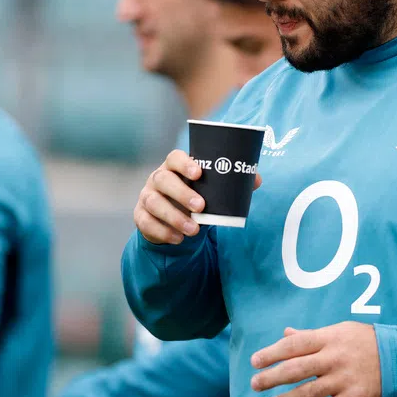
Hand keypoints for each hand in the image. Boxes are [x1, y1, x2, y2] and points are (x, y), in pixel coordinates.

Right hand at [134, 149, 261, 244]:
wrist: (173, 217)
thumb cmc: (195, 195)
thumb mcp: (210, 189)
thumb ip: (230, 183)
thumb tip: (255, 180)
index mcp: (174, 166)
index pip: (174, 157)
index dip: (185, 163)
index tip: (199, 173)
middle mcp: (157, 178)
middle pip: (163, 180)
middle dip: (182, 193)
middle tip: (201, 207)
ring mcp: (146, 197)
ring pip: (155, 203)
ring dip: (175, 217)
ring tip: (194, 230)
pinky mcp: (141, 216)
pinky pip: (146, 223)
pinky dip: (163, 232)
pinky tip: (178, 239)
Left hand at [250, 322, 381, 396]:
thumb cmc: (368, 342)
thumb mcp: (341, 331)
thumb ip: (312, 335)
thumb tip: (286, 334)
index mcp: (330, 338)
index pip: (295, 345)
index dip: (272, 353)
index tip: (255, 361)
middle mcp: (334, 358)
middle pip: (296, 369)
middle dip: (272, 377)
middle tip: (255, 384)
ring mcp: (344, 379)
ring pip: (308, 392)